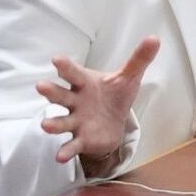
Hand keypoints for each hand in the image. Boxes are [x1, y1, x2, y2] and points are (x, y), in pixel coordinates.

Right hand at [35, 36, 159, 163]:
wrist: (114, 122)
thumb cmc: (115, 94)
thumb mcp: (129, 76)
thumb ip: (139, 58)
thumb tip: (155, 38)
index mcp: (85, 83)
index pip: (74, 73)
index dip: (66, 66)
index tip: (56, 59)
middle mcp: (76, 101)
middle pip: (61, 95)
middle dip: (51, 91)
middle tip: (40, 86)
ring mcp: (76, 121)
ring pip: (62, 121)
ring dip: (54, 123)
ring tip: (45, 125)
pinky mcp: (81, 139)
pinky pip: (72, 145)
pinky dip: (66, 150)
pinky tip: (60, 157)